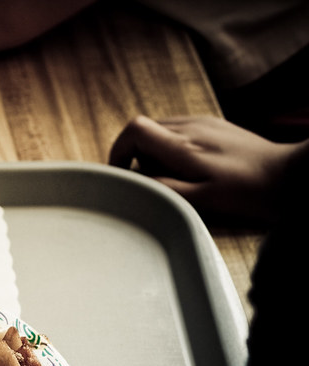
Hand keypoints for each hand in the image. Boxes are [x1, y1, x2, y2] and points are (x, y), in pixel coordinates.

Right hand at [108, 115, 304, 225]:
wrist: (290, 174)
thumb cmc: (248, 191)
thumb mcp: (203, 199)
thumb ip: (164, 187)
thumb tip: (136, 181)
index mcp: (184, 146)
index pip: (134, 129)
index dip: (119, 150)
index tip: (122, 172)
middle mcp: (191, 127)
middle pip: (143, 130)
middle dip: (136, 156)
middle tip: (151, 182)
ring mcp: (203, 122)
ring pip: (160, 129)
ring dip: (154, 152)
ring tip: (173, 176)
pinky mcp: (214, 124)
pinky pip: (178, 130)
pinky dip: (172, 148)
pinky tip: (189, 167)